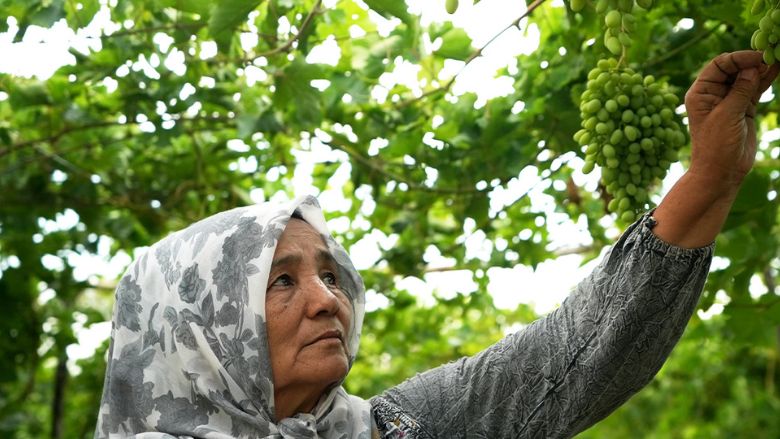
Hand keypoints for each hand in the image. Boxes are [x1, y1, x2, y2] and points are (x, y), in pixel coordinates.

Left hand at [684, 50, 778, 192]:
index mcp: (701, 92)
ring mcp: (730, 100)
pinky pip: (756, 89)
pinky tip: (777, 68)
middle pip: (734, 68)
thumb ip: (741, 90)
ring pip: (747, 77)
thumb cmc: (716, 145)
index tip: (759, 57)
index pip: (719, 65)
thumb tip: (753, 67)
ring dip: (762, 68)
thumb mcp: (727, 115)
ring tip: (779, 57)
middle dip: (753, 60)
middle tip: (773, 54)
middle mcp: (713, 93)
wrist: (721, 172)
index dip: (739, 58)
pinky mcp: (744, 108)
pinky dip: (766, 79)